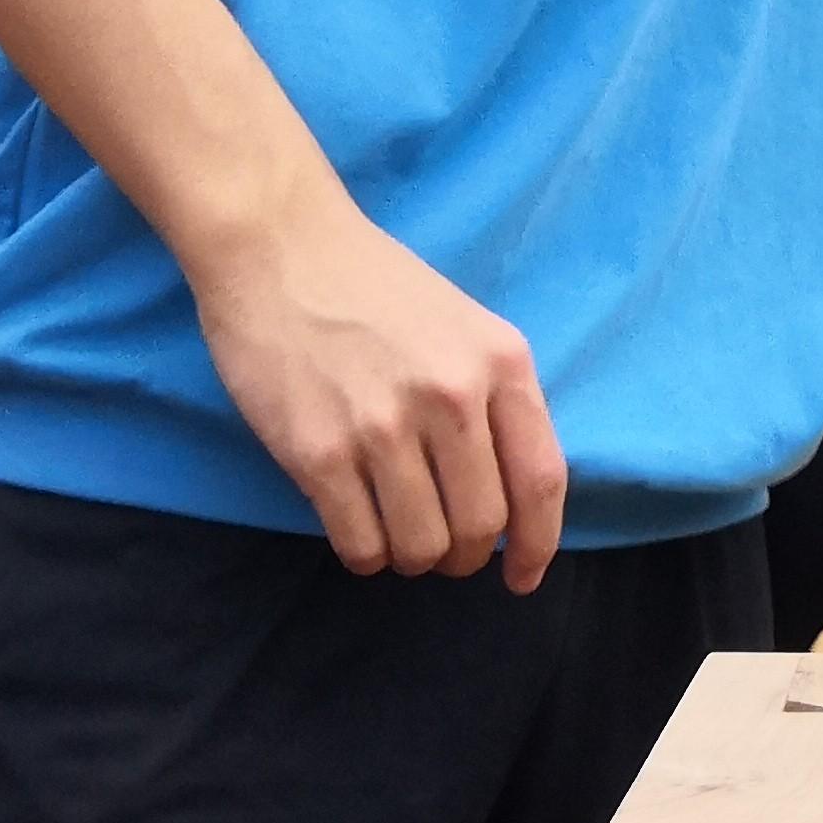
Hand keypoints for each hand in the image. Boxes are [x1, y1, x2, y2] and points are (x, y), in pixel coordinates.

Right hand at [187, 200, 567, 586]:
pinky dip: (366, 555)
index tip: (522, 575)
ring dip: (414, 558)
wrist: (281, 246)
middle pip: (481, 524)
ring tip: (399, 536)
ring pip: (422, 546)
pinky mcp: (318, 452)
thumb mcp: (467, 326)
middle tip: (446, 551)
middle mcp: (451, 397)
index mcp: (500, 363)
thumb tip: (514, 496)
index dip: (537, 544)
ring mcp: (383, 426)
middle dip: (466, 556)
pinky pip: (359, 543)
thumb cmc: (376, 286)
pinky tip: (360, 531)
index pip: (541, 481)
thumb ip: (497, 399)